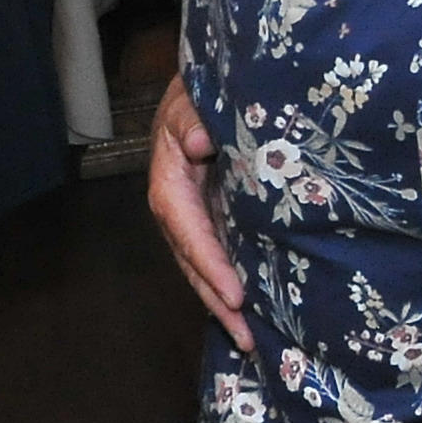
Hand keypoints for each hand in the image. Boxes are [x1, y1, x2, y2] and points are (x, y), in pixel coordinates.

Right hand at [144, 79, 250, 344]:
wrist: (213, 83)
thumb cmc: (203, 88)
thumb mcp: (196, 94)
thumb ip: (193, 115)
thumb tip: (199, 140)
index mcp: (170, 174)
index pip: (184, 224)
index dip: (207, 261)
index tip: (234, 294)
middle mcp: (178, 200)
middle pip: (191, 257)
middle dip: (214, 298)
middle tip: (245, 336)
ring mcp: (197, 209)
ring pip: (203, 262)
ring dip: (222, 301)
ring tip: (249, 339)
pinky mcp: (216, 211)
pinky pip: (220, 250)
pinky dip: (231, 280)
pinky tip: (251, 310)